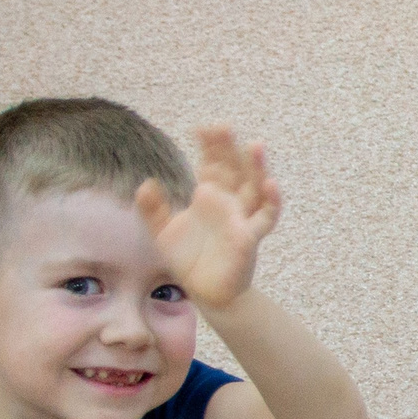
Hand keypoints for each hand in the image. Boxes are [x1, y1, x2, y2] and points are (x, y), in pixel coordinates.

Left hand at [135, 127, 280, 311]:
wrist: (206, 292)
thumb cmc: (190, 260)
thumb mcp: (162, 232)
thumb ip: (153, 209)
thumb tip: (146, 184)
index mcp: (209, 196)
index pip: (212, 164)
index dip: (209, 147)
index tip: (202, 128)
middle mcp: (228, 203)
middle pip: (234, 169)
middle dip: (229, 149)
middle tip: (223, 126)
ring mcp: (241, 218)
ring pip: (255, 188)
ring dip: (257, 168)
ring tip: (255, 146)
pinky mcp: (249, 238)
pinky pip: (265, 217)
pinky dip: (271, 202)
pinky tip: (270, 184)